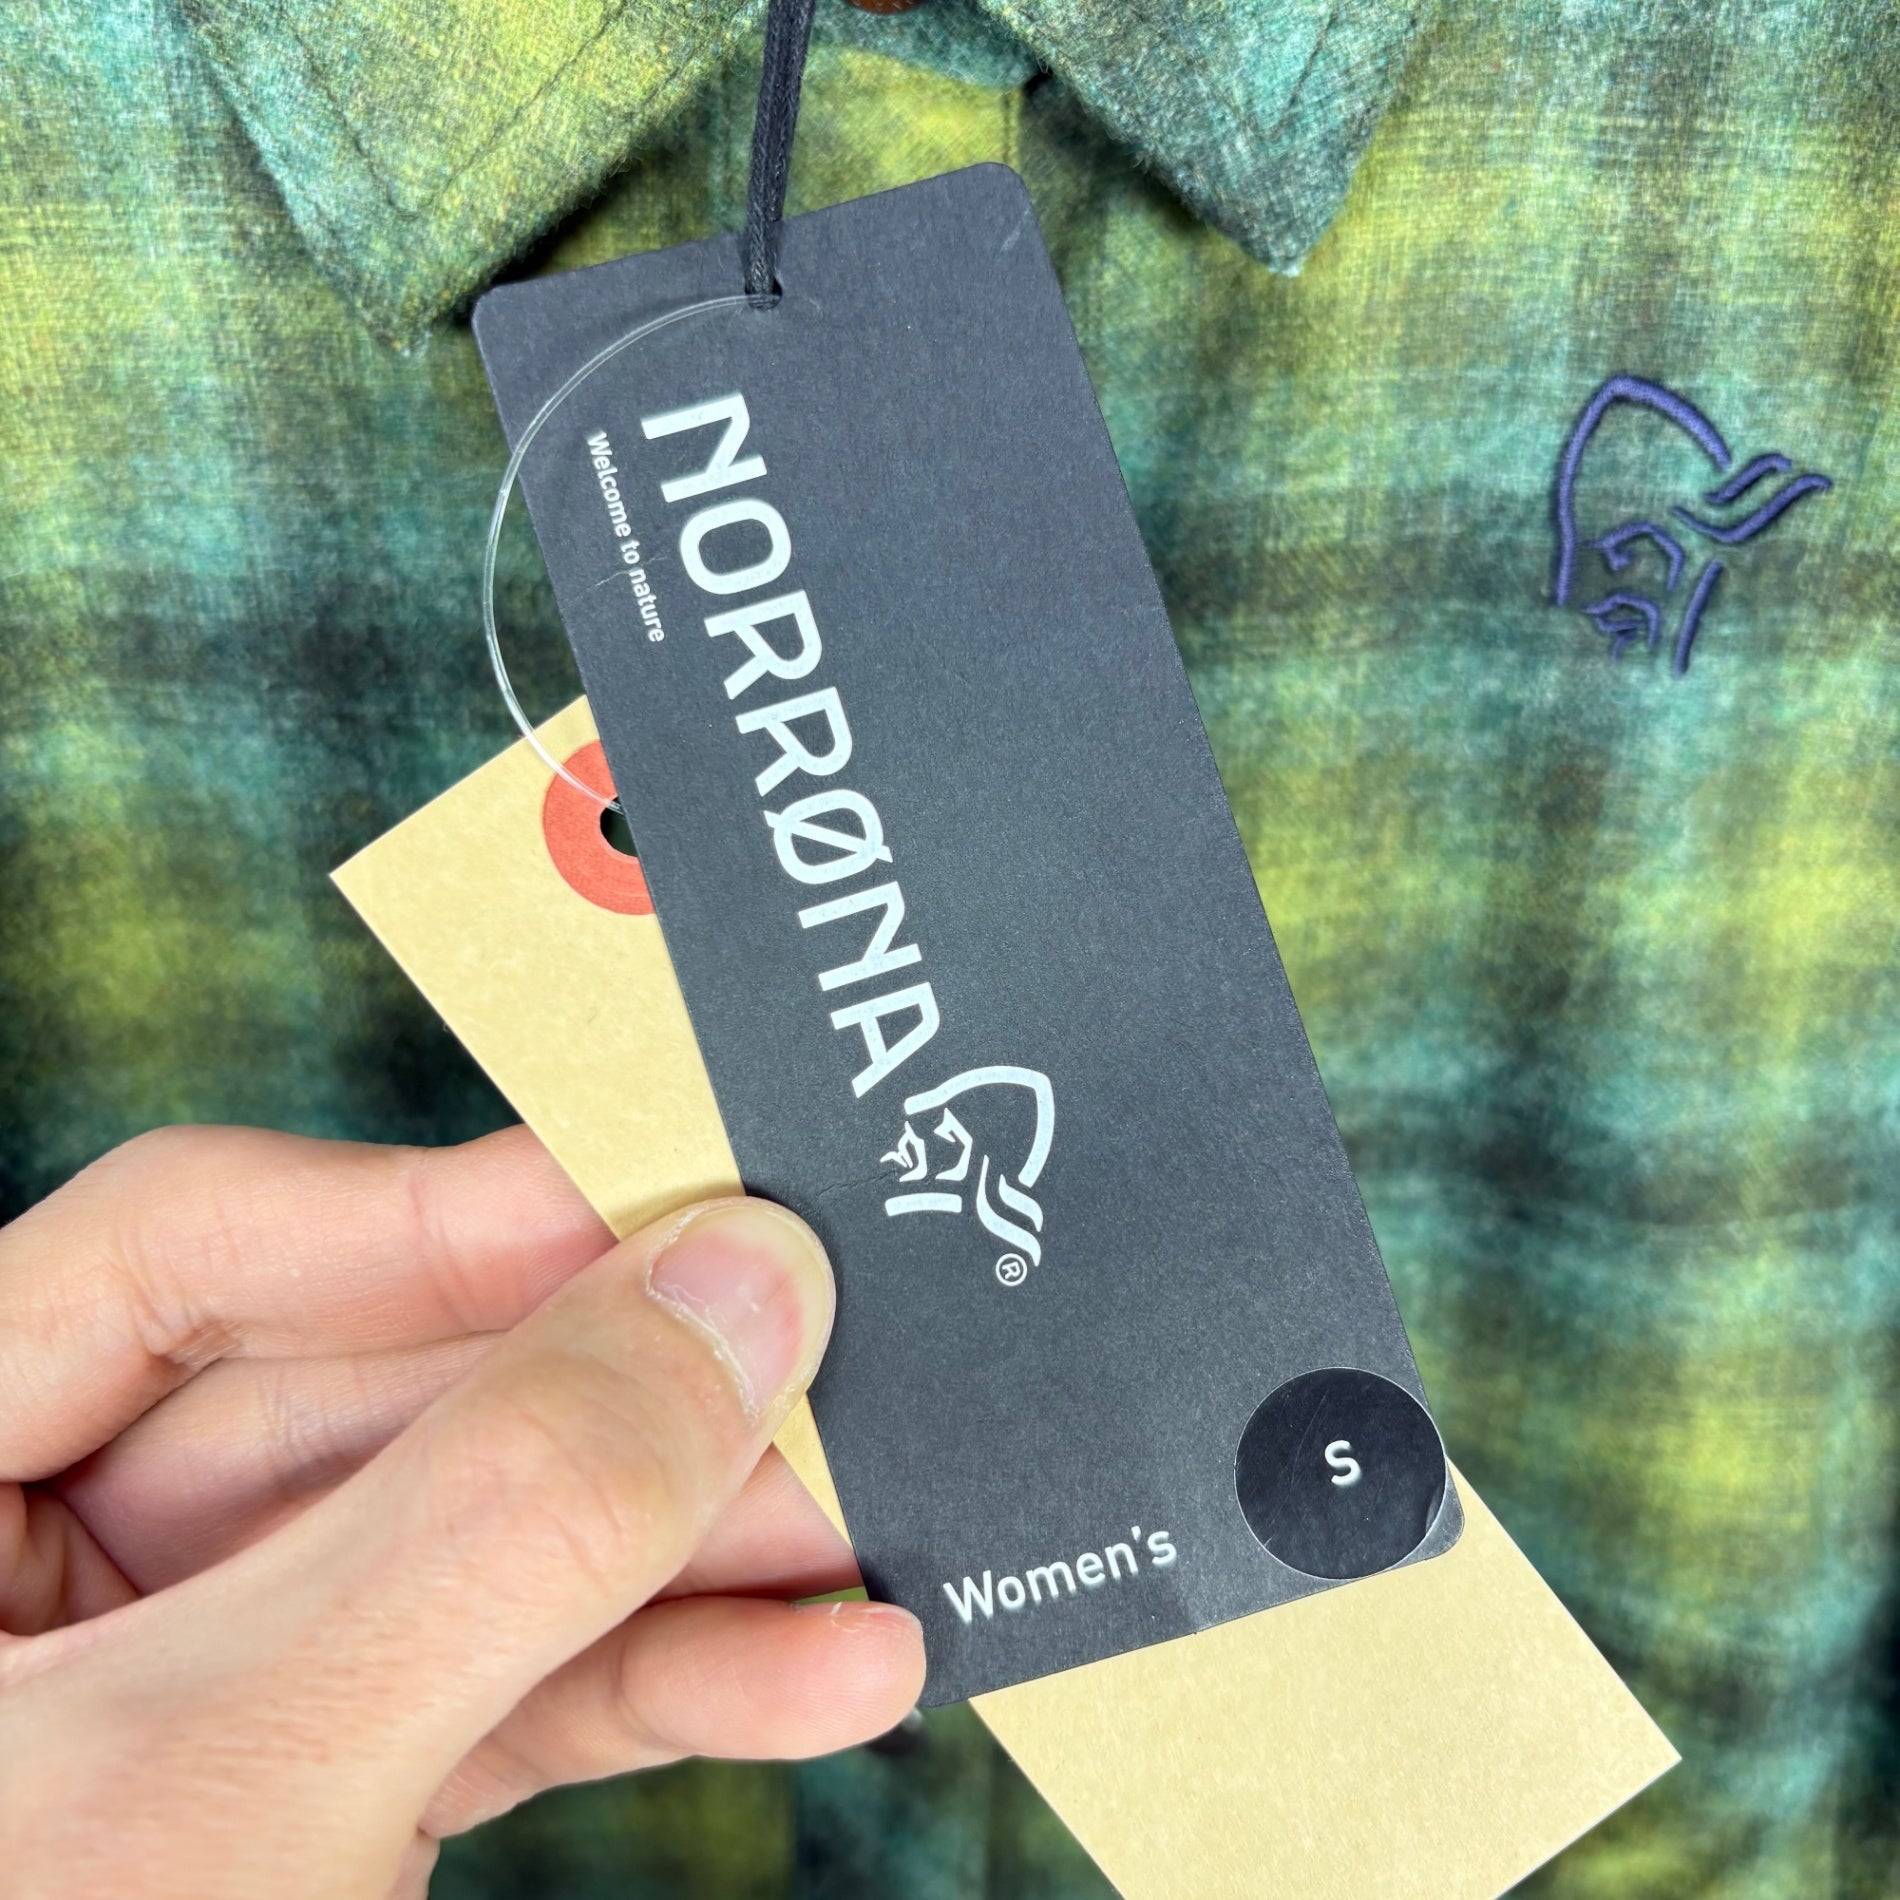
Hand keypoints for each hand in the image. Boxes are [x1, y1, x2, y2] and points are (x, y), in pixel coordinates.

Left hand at [0, 1125, 923, 1897]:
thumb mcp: (239, 1773)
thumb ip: (500, 1513)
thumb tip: (743, 1286)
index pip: (189, 1246)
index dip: (435, 1210)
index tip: (667, 1200)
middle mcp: (44, 1554)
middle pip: (378, 1397)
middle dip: (619, 1409)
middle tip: (825, 1372)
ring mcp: (186, 1681)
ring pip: (464, 1545)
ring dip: (680, 1557)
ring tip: (866, 1551)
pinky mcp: (300, 1793)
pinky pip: (488, 1691)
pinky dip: (652, 1683)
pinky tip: (818, 1671)